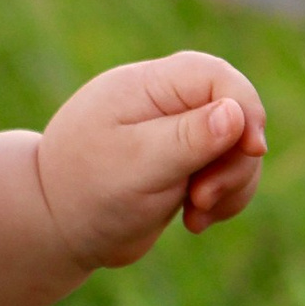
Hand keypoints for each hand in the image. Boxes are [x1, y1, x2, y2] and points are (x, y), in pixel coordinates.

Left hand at [33, 52, 266, 267]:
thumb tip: (235, 112)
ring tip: (196, 216)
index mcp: (147, 87)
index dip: (245, 106)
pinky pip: (227, 174)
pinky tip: (195, 222)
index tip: (252, 150)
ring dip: (232, 185)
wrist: (53, 229)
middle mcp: (165, 104)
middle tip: (202, 199)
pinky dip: (223, 199)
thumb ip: (187, 139)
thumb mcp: (137, 166)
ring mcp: (176, 136)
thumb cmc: (86, 193)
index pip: (216, 76)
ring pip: (237, 149)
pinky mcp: (184, 166)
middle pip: (235, 113)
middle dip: (235, 161)